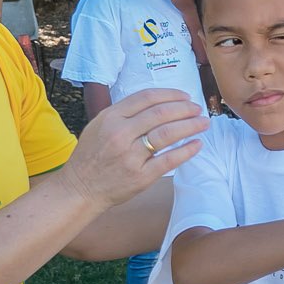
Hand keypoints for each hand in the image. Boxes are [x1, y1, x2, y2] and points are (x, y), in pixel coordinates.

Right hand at [62, 88, 208, 205]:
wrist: (80, 188)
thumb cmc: (91, 156)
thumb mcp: (99, 125)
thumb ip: (123, 113)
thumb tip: (157, 103)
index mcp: (111, 117)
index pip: (146, 98)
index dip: (170, 94)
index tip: (185, 96)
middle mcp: (120, 133)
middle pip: (160, 113)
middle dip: (185, 109)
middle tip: (198, 109)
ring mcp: (130, 156)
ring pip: (167, 134)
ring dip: (190, 126)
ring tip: (203, 123)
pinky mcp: (140, 176)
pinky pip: (168, 160)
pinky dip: (186, 151)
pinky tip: (197, 144)